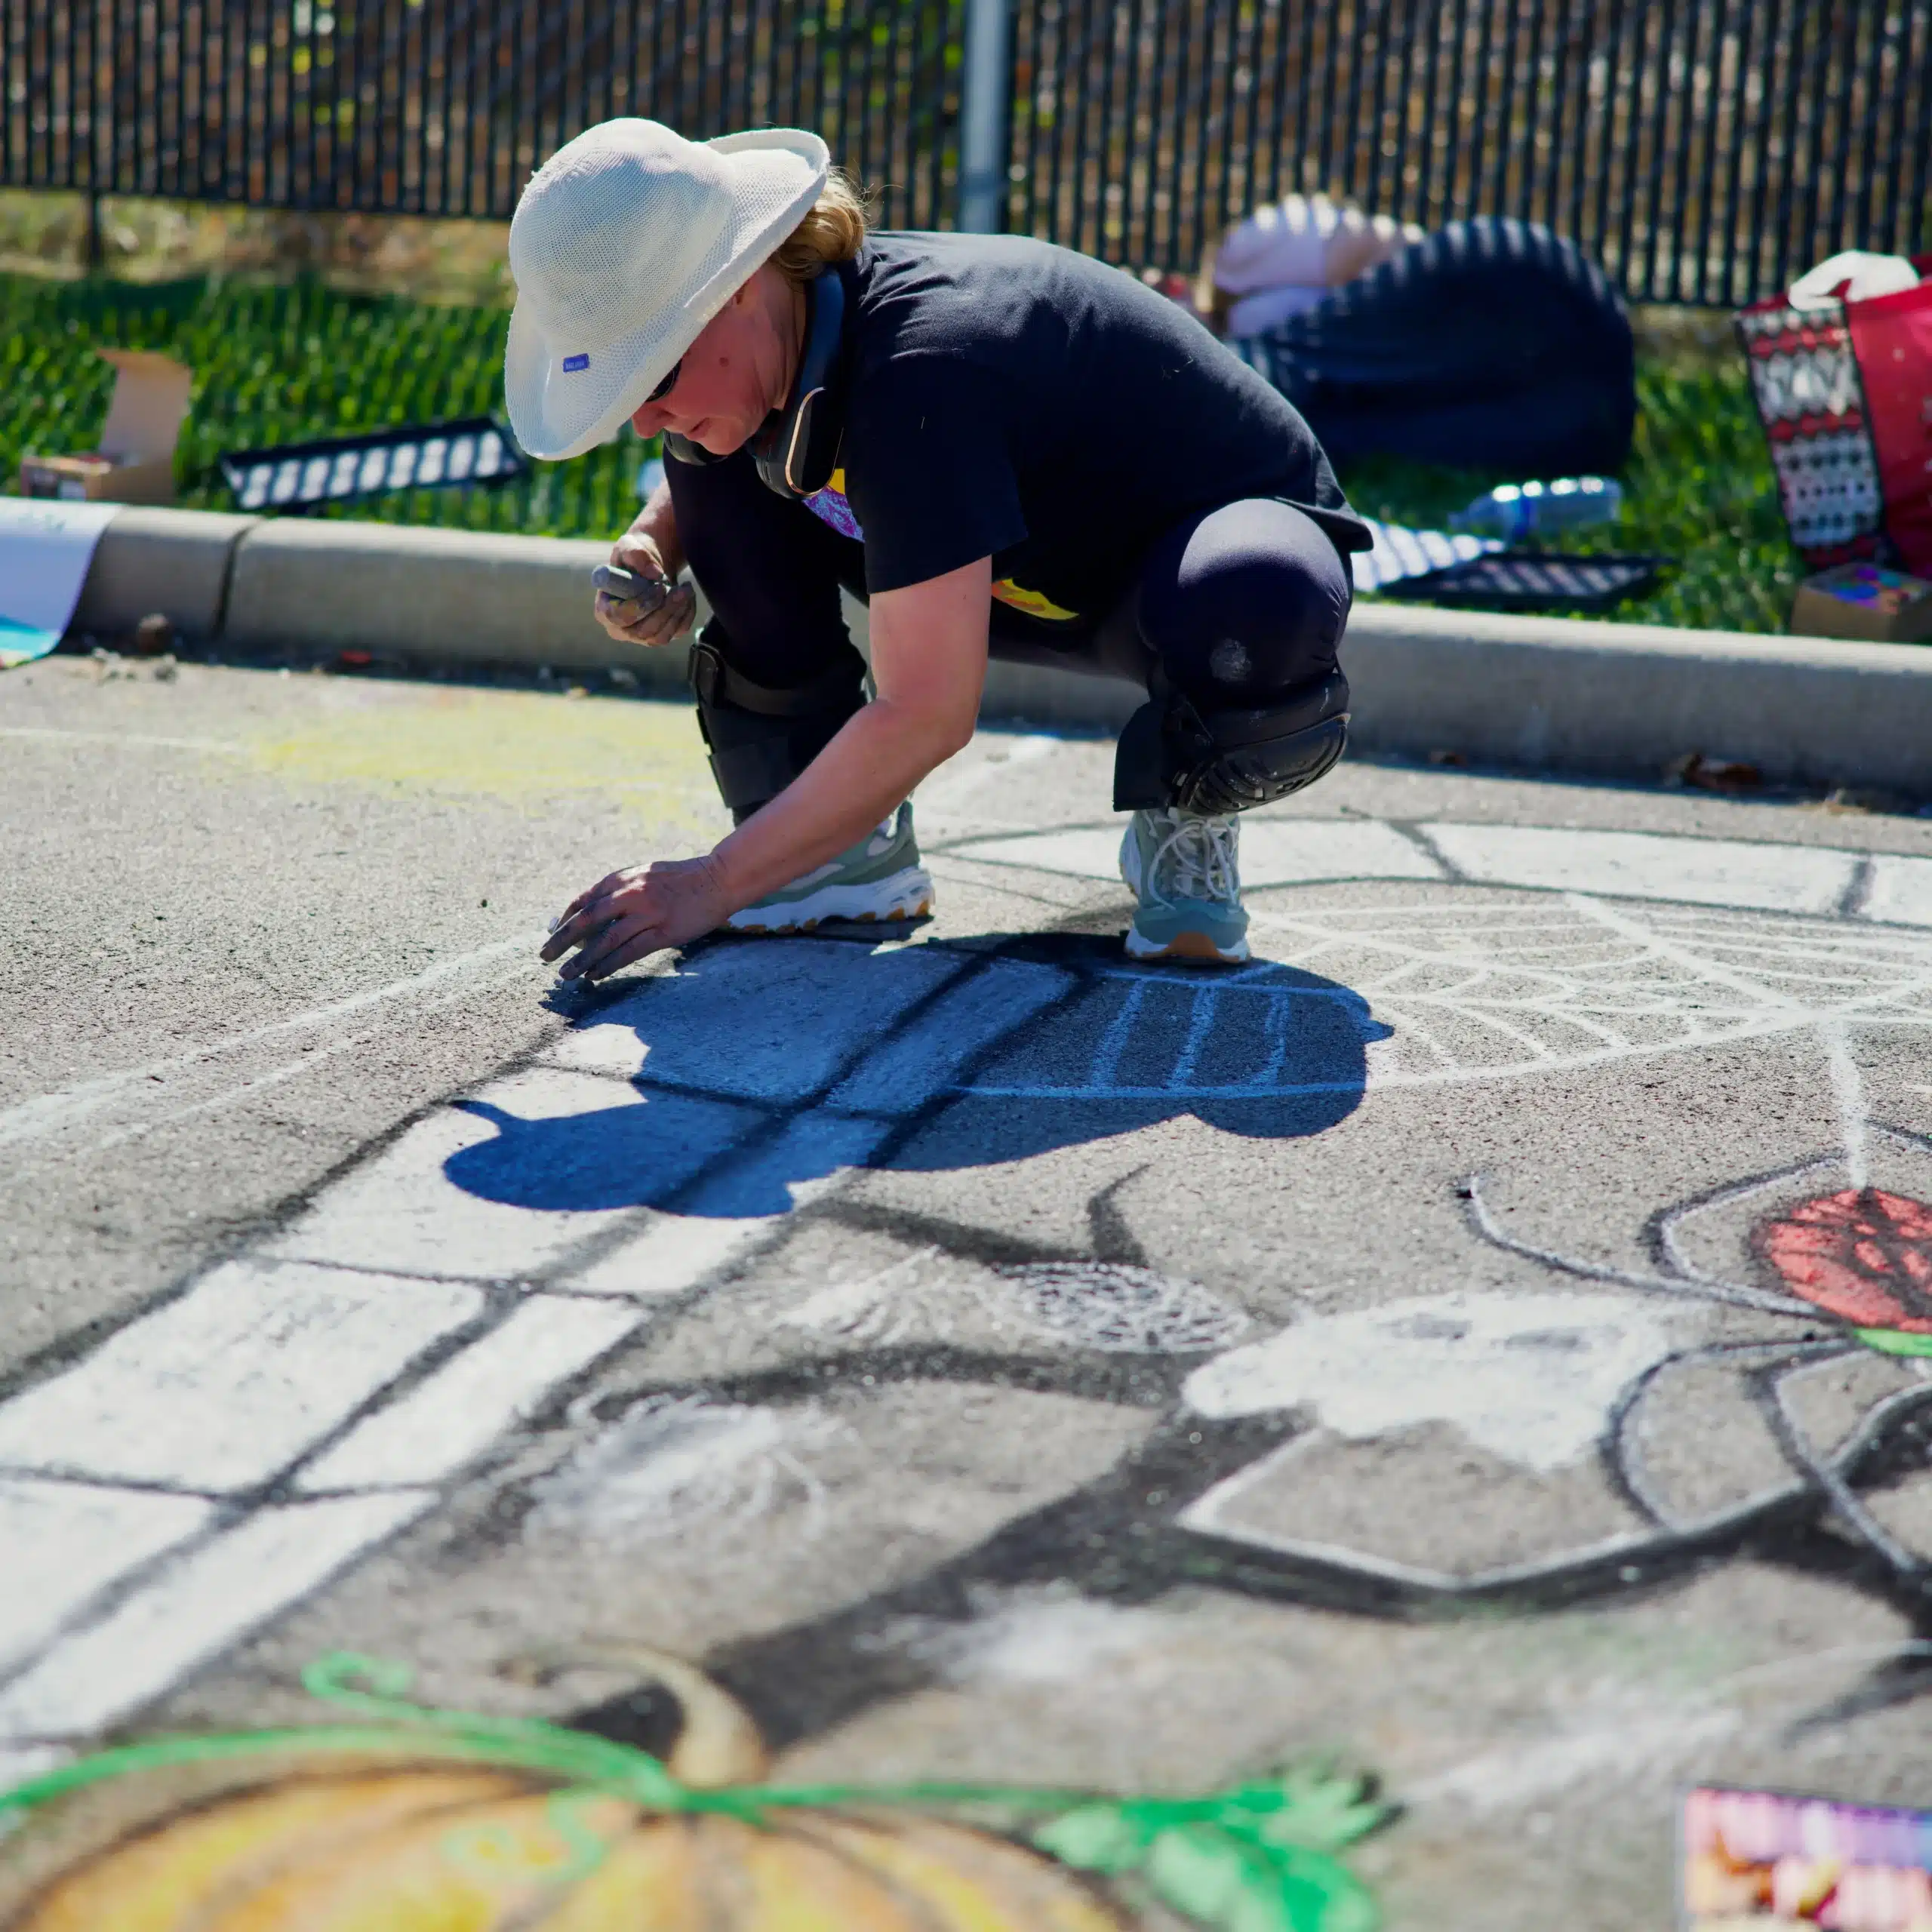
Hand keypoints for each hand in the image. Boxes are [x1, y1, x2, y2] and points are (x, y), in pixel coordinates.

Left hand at [540, 854, 729, 981]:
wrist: (718, 879)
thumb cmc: (681, 880)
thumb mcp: (645, 875)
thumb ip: (620, 890)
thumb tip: (592, 913)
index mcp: (623, 878)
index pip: (584, 901)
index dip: (565, 920)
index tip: (553, 935)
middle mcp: (631, 894)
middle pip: (587, 920)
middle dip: (562, 941)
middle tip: (545, 957)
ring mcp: (647, 913)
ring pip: (606, 941)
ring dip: (582, 960)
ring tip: (567, 976)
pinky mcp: (663, 932)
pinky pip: (629, 952)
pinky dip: (609, 965)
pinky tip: (595, 975)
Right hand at [593, 529, 697, 647]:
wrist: (651, 566)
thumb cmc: (633, 557)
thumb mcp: (629, 547)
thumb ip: (636, 555)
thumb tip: (654, 574)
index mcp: (604, 609)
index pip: (619, 617)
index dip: (640, 605)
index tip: (659, 587)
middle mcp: (620, 629)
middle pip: (643, 631)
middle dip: (664, 610)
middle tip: (681, 589)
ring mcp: (641, 636)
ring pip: (661, 636)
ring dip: (678, 612)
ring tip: (687, 589)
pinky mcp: (661, 637)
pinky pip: (677, 632)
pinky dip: (686, 614)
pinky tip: (688, 596)